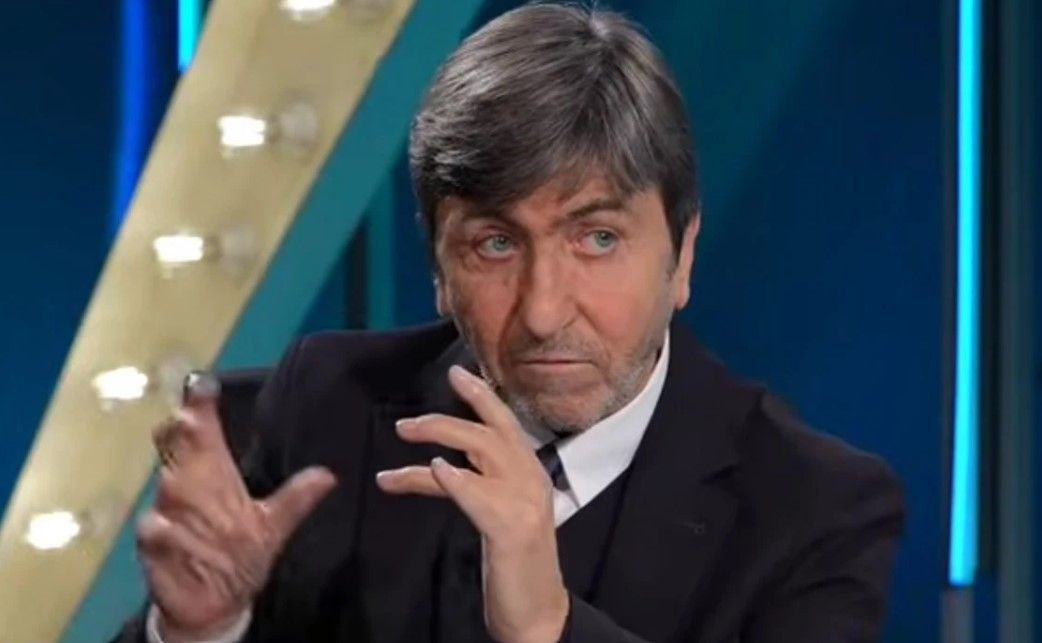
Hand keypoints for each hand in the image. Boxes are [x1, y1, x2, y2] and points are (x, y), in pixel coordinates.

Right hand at [138, 380, 335, 640]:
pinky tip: (167, 527)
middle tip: (187, 417)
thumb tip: (328, 476)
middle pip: (181, 452)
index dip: (201, 408)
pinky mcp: (156, 545)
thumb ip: (295, 499)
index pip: (204, 435)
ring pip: (169, 489)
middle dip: (184, 435)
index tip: (201, 384)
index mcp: (214, 476)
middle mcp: (188, 488)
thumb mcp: (273, 525)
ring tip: (182, 472)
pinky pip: (158, 531)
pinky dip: (166, 531)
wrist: (211, 601)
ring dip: (178, 483)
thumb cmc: (238, 553)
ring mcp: (169, 514)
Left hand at [376, 365, 568, 642]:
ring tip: (404, 433)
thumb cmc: (513, 563)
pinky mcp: (511, 528)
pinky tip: (435, 470)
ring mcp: (524, 502)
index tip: (456, 373)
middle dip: (453, 411)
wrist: (538, 612)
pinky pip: (480, 494)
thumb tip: (435, 465)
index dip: (481, 396)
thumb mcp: (491, 515)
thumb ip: (470, 485)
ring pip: (483, 450)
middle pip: (493, 429)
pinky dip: (457, 479)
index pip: (504, 424)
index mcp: (530, 472)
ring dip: (441, 434)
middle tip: (407, 420)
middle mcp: (531, 479)